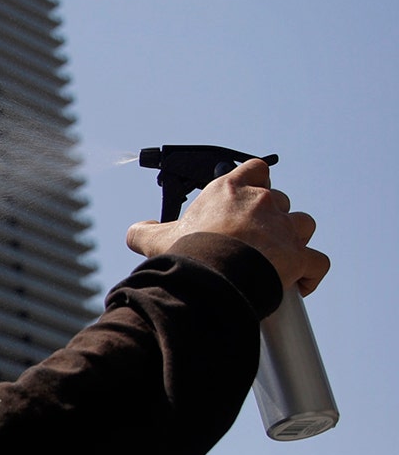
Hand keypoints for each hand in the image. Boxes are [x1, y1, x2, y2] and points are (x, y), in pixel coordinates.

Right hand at [125, 157, 329, 295]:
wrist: (212, 278)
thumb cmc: (187, 253)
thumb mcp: (156, 239)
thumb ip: (144, 230)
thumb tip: (137, 228)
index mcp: (231, 191)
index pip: (255, 170)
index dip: (255, 182)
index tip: (247, 198)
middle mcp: (262, 203)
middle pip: (280, 201)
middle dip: (271, 218)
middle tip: (252, 241)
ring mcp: (284, 229)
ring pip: (303, 225)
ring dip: (294, 239)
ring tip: (278, 258)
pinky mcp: (300, 256)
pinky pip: (318, 262)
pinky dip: (311, 273)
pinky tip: (300, 284)